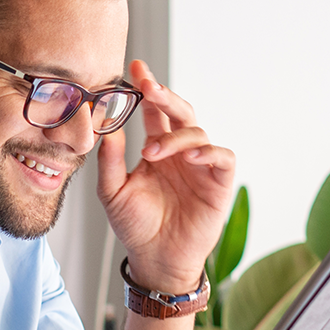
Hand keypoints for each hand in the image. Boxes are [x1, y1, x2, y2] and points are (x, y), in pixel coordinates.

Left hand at [96, 60, 235, 293]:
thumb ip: (110, 161)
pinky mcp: (218, 183)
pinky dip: (209, 152)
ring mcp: (201, 166)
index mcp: (157, 149)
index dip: (148, 89)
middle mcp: (180, 153)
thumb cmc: (136, 226)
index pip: (155, 112)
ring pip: (198, 133)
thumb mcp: (113, 192)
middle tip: (149, 87)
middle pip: (180, 112)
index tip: (135, 69)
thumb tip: (107, 130)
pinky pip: (222, 158)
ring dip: (176, 136)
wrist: (155, 260)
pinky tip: (192, 155)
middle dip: (165, 96)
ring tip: (154, 152)